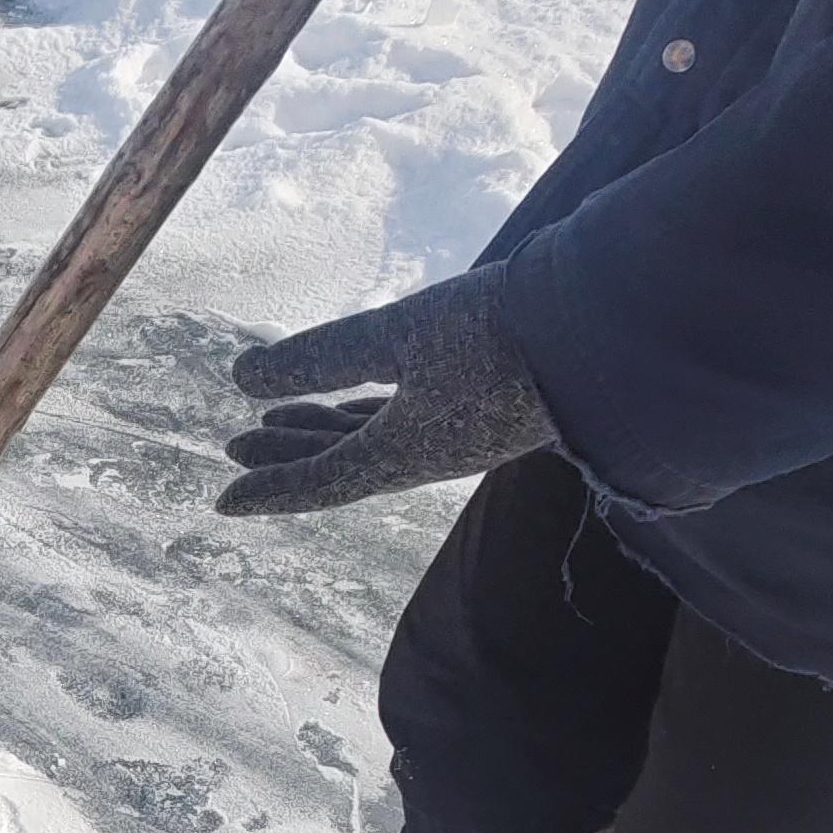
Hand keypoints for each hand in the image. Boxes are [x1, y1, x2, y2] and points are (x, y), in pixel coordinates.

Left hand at [219, 266, 557, 517]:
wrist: (609, 329)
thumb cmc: (501, 332)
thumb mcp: (400, 334)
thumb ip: (322, 355)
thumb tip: (239, 376)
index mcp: (406, 454)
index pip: (322, 481)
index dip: (270, 490)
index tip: (223, 503)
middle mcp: (430, 454)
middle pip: (341, 463)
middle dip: (288, 454)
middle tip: (235, 444)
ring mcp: (460, 431)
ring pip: (372, 439)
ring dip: (321, 430)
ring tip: (274, 417)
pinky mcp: (485, 403)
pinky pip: (407, 421)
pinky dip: (366, 413)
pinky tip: (355, 399)